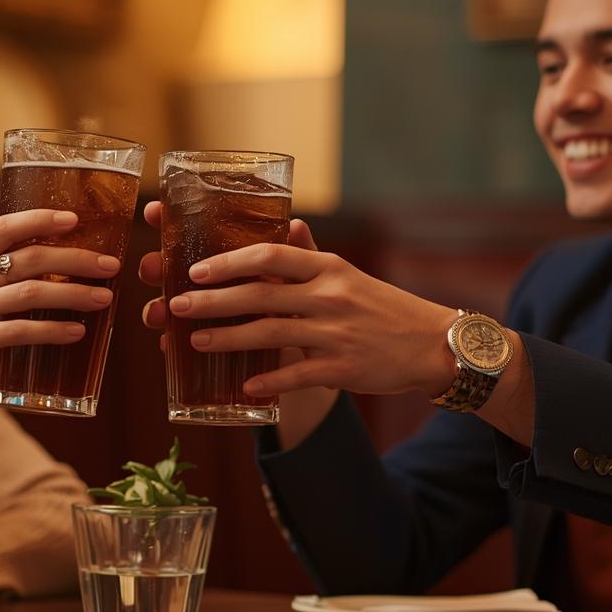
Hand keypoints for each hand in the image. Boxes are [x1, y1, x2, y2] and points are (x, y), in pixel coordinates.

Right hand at [0, 209, 119, 441]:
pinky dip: (54, 331)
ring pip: (32, 293)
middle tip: (110, 265)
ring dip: (74, 295)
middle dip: (76, 259)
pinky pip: (21, 332)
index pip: (4, 227)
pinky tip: (78, 332)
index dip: (40, 218)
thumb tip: (52, 268)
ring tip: (105, 299)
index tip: (75, 218)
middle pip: (29, 258)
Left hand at [139, 200, 457, 398]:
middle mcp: (329, 296)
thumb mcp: (349, 275)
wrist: (433, 345)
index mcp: (328, 268)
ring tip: (194, 342)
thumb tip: (287, 224)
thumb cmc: (384, 308)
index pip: (271, 254)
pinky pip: (298, 376)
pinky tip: (244, 387)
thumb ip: (313, 255)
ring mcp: (336, 333)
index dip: (230, 261)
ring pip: (271, 334)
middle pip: (260, 294)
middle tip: (177, 306)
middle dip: (213, 300)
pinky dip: (270, 382)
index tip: (196, 269)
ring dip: (228, 338)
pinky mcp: (344, 369)